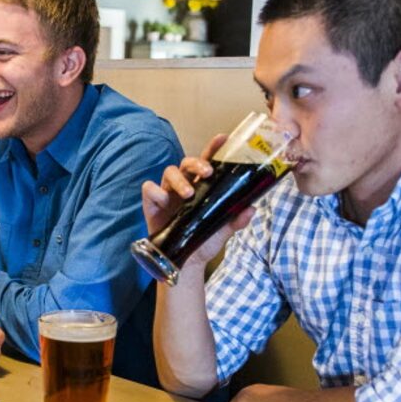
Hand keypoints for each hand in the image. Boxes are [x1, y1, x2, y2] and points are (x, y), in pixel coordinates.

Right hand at [140, 134, 251, 269]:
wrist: (186, 263)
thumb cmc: (203, 241)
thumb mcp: (222, 231)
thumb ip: (236, 220)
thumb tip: (251, 208)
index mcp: (202, 187)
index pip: (208, 162)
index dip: (214, 148)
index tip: (223, 138)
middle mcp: (184, 185)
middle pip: (187, 163)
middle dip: (197, 163)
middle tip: (206, 173)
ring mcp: (167, 193)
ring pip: (169, 172)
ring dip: (179, 180)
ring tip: (188, 194)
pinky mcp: (152, 204)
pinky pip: (149, 189)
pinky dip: (155, 191)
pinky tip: (163, 200)